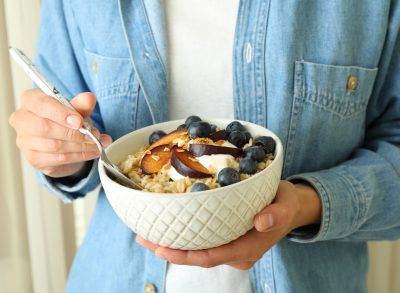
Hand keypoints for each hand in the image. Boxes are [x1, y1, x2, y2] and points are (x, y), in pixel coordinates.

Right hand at [9, 89, 111, 177]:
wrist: (63, 141)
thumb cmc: (65, 120)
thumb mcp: (76, 109)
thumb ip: (81, 104)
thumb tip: (89, 98)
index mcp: (30, 100)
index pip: (41, 104)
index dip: (61, 113)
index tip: (79, 121)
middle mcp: (22, 120)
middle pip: (44, 127)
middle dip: (73, 133)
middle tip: (93, 135)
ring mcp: (25, 142)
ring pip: (53, 145)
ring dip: (80, 146)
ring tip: (97, 143)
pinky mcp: (34, 159)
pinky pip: (59, 158)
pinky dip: (80, 156)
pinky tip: (91, 152)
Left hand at [136, 181, 320, 269]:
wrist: (290, 207)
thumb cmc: (286, 204)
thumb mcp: (286, 205)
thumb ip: (276, 215)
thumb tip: (260, 222)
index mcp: (247, 248)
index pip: (211, 257)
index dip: (184, 255)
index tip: (161, 247)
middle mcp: (236, 253)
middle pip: (198, 256)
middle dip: (170, 250)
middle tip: (143, 237)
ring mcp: (231, 247)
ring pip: (198, 250)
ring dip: (173, 243)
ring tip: (148, 233)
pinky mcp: (227, 238)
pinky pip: (203, 241)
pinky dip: (185, 235)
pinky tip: (170, 225)